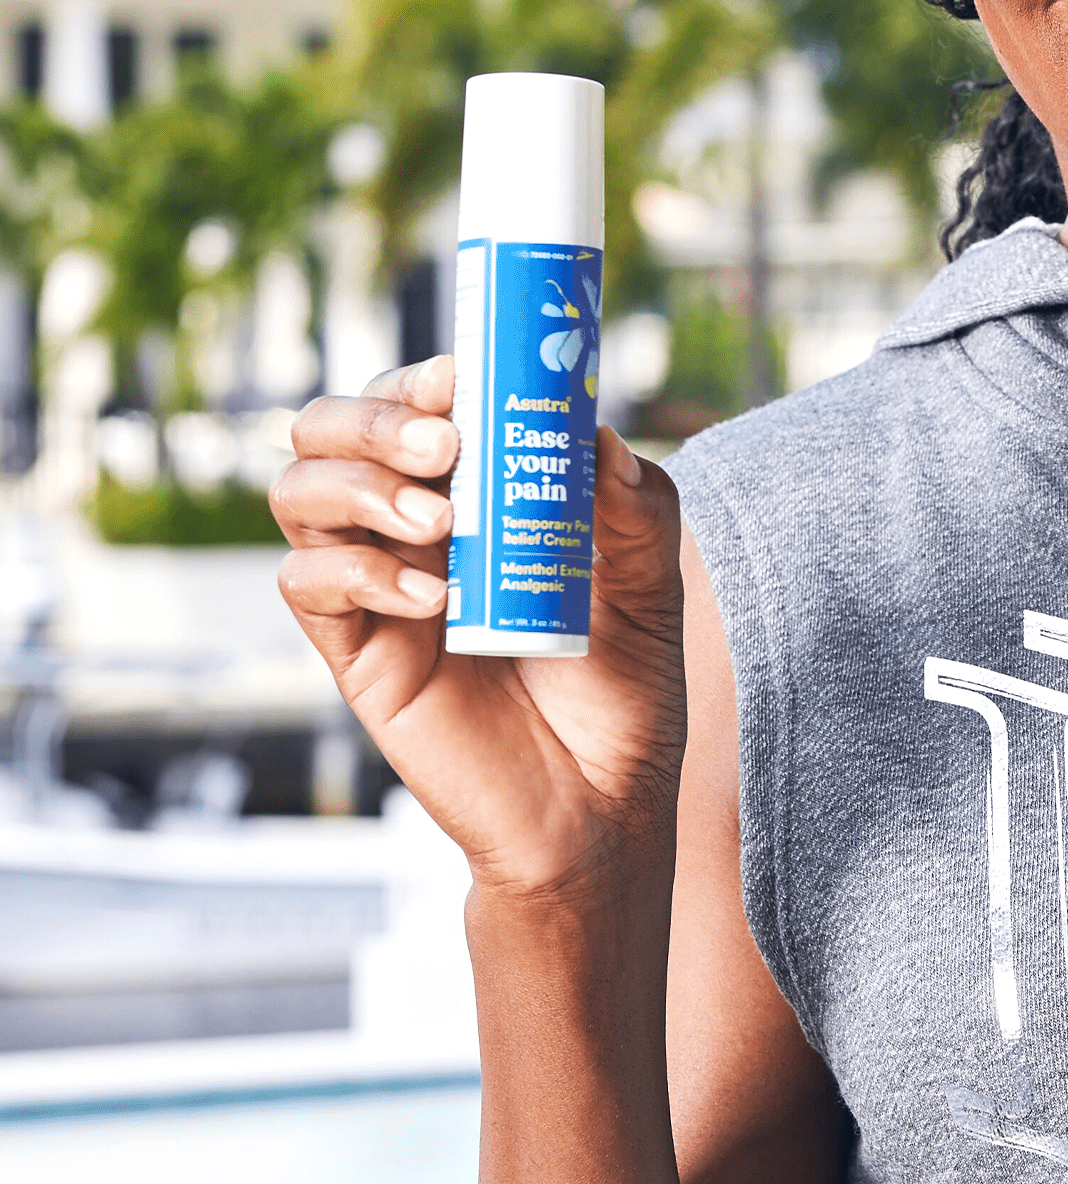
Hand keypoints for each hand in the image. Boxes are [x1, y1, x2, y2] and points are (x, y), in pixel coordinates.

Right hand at [273, 355, 687, 902]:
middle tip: (445, 445)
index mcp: (477, 496)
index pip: (412, 405)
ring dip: (360, 486)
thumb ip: (634, 507)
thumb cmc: (624, 693)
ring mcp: (377, 590)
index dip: (419, 377)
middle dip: (373, 417)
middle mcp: (412, 530)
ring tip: (442, 524)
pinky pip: (308, 585)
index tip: (461, 375)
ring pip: (300, 493)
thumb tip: (597, 435)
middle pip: (329, 431)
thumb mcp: (651, 586)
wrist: (602, 808)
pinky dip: (357, 571)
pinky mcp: (358, 655)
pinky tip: (431, 595)